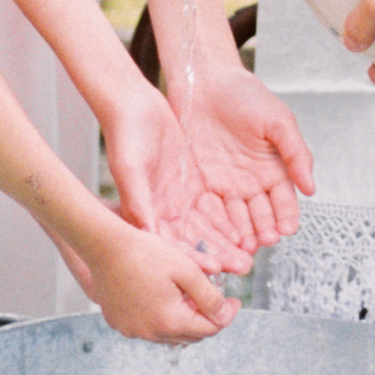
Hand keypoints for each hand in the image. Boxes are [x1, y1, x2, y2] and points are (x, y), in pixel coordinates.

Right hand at [71, 213, 235, 341]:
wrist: (104, 246)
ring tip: (186, 296)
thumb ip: (209, 296)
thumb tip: (224, 316)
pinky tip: (160, 297)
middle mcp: (149, 333)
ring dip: (182, 320)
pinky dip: (159, 318)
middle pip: (190, 336)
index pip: (209, 330)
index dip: (226, 316)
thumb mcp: (186, 270)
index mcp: (169, 321)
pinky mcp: (118, 323)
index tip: (235, 301)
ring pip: (168, 334)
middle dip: (205, 319)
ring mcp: (131, 330)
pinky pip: (147, 328)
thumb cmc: (145, 253)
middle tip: (212, 298)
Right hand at [100, 79, 255, 273]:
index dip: (194, 256)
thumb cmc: (125, 135)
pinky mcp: (194, 183)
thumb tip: (146, 231)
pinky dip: (230, 217)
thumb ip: (137, 200)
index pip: (173, 242)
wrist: (135, 106)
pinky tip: (247, 229)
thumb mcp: (129, 168)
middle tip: (242, 267)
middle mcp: (165, 209)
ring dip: (228, 241)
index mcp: (147, 211)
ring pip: (209, 225)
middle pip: (195, 238)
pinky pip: (216, 204)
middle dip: (219, 254)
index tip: (215, 268)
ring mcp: (181, 197)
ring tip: (250, 254)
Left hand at [175, 61, 313, 249]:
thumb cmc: (245, 95)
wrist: (203, 80)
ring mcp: (225, 186)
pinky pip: (208, 210)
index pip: (283, 200)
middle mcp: (251, 183)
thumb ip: (296, 154)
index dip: (286, 215)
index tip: (287, 229)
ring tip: (243, 248)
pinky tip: (217, 237)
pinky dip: (213, 225)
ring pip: (235, 218)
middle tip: (264, 243)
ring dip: (240, 235)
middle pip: (260, 215)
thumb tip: (311, 188)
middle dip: (263, 230)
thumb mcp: (278, 121)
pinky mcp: (200, 185)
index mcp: (274, 169)